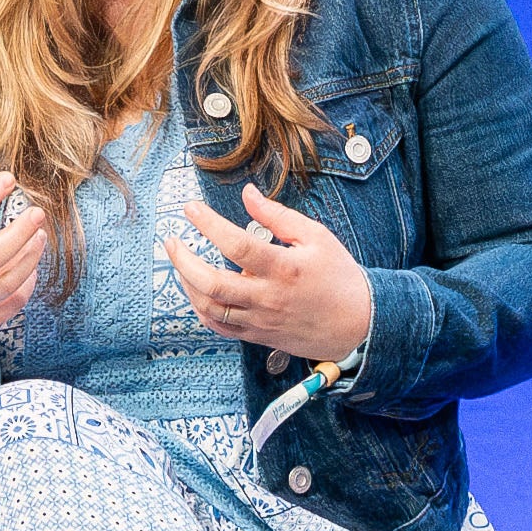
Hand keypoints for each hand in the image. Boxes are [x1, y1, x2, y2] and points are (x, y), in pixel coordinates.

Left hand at [167, 184, 375, 364]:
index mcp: (284, 268)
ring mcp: (261, 320)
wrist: (360, 323)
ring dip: (187, 285)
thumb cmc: (339, 277)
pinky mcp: (259, 335)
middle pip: (213, 283)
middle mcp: (268, 297)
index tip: (190, 209)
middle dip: (183, 260)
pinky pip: (221, 327)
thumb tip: (248, 195)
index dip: (208, 224)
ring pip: (211, 308)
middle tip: (171, 241)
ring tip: (181, 263)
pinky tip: (196, 292)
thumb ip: (278, 216)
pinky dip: (202, 310)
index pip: (236, 244)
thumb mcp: (316, 236)